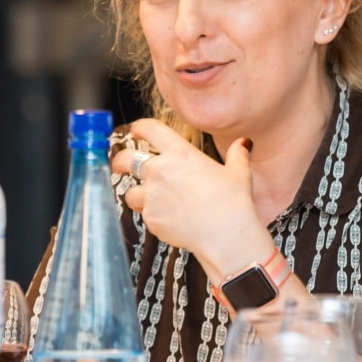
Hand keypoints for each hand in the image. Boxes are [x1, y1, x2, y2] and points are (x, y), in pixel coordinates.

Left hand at [111, 119, 271, 279]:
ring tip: (150, 199)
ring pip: (131, 192)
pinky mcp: (151, 219)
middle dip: (119, 161)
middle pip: (126, 159)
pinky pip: (144, 214)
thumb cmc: (233, 202)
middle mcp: (160, 171)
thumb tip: (243, 144)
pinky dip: (152, 215)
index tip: (137, 129)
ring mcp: (153, 196)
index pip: (150, 130)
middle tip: (119, 164)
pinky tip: (169, 218)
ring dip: (137, 193)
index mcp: (180, 154)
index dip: (140, 127)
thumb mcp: (238, 173)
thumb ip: (237, 155)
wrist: (225, 234)